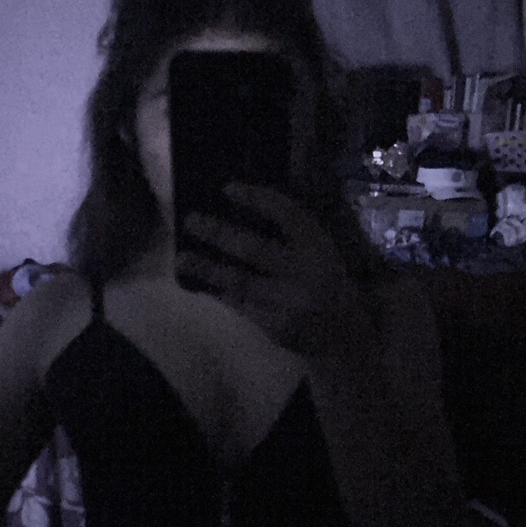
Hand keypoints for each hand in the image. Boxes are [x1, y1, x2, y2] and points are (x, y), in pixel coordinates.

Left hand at [175, 182, 352, 356]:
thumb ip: (293, 236)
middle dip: (218, 234)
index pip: (289, 215)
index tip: (228, 188)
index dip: (258, 199)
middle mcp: (307, 273)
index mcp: (321, 248)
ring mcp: (290, 303)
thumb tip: (243, 210)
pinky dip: (220, 292)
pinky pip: (240, 305)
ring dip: (207, 268)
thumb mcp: (322, 255)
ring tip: (181, 259)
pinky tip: (203, 283)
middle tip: (190, 220)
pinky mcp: (276, 326)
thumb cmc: (329, 286)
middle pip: (255, 249)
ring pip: (240, 281)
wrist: (344, 338)